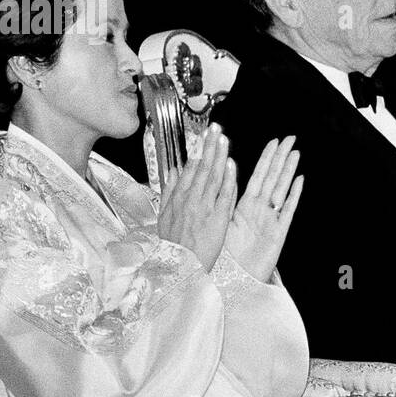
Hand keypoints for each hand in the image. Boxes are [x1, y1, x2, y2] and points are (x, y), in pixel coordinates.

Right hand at [158, 123, 234, 272]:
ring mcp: (204, 208)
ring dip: (219, 155)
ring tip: (224, 138)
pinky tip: (231, 164)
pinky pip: (223, 195)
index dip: (198, 150)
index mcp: (178, 198)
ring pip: (213, 176)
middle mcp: (190, 199)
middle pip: (202, 167)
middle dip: (209, 146)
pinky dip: (227, 179)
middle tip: (216, 128)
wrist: (178, 267)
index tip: (204, 136)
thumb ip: (169, 192)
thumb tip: (172, 172)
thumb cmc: (172, 245)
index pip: (190, 168)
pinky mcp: (217, 219)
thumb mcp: (164, 217)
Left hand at [225, 136, 303, 282]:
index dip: (266, 159)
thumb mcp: (220, 223)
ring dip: (288, 171)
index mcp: (244, 207)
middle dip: (280, 158)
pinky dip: (294, 195)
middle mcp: (259, 210)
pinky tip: (299, 181)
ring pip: (281, 190)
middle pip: (272, 178)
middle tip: (290, 139)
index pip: (257, 176)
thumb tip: (222, 174)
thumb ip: (225, 200)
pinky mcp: (279, 232)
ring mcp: (270, 220)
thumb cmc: (225, 256)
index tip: (273, 142)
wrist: (233, 281)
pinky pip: (287, 210)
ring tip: (296, 153)